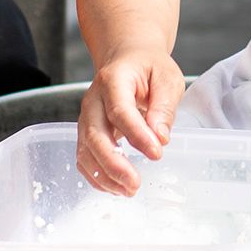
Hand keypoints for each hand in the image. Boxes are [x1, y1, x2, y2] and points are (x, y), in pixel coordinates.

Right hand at [76, 48, 183, 193]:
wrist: (127, 59)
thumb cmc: (148, 68)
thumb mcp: (167, 78)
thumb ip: (163, 106)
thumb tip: (160, 137)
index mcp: (113, 80)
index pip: (120, 111)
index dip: (137, 135)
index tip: (156, 153)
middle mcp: (93, 100)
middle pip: (95, 135)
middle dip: (114, 163)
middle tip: (136, 184)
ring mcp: (86, 118)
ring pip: (85, 150)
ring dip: (104, 175)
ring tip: (129, 191)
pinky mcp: (86, 132)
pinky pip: (84, 158)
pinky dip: (96, 176)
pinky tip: (116, 187)